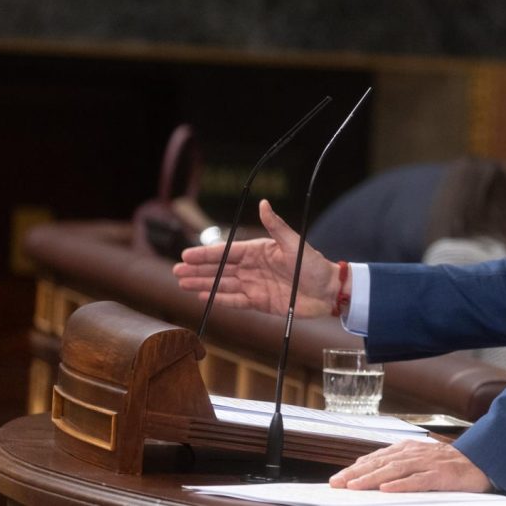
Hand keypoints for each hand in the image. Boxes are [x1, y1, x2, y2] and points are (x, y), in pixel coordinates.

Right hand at [173, 199, 336, 317]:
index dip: (206, 254)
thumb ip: (276, 226)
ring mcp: (255, 285)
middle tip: (175, 272)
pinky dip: (219, 299)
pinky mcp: (260, 302)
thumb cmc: (314, 265)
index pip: (227, 252)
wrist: (329, 291)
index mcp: (259, 251)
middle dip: (197, 270)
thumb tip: (263, 204)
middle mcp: (254, 268)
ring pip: (223, 285)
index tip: (186, 255)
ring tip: (182, 284)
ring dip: (203, 284)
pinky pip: (235, 301)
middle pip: (220, 269)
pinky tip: (203, 297)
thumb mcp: (295, 244)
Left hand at [329, 440, 490, 492]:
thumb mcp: (418, 458)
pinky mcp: (440, 475)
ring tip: (355, 487)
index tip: (337, 479)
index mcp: (407, 448)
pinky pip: (418, 480)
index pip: (376, 458)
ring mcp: (427, 463)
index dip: (355, 468)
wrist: (479, 461)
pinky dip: (402, 484)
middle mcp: (414, 453)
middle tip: (337, 483)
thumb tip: (366, 468)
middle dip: (357, 474)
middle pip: (381, 463)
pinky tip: (387, 489)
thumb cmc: (446, 463)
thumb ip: (395, 462)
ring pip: (395, 470)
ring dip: (373, 479)